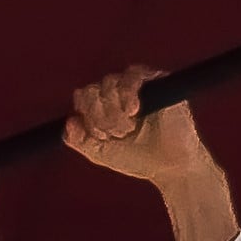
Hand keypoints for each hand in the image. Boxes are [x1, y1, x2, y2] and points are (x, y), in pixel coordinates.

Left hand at [62, 66, 215, 187]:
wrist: (170, 166)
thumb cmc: (138, 159)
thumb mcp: (99, 153)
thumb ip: (78, 140)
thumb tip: (69, 120)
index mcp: (103, 106)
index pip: (83, 96)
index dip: (85, 115)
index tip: (99, 136)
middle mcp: (118, 92)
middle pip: (92, 89)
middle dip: (99, 116)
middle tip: (116, 134)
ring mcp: (137, 85)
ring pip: (109, 83)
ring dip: (113, 110)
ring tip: (127, 128)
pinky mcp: (156, 81)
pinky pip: (133, 74)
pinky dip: (128, 93)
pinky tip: (133, 110)